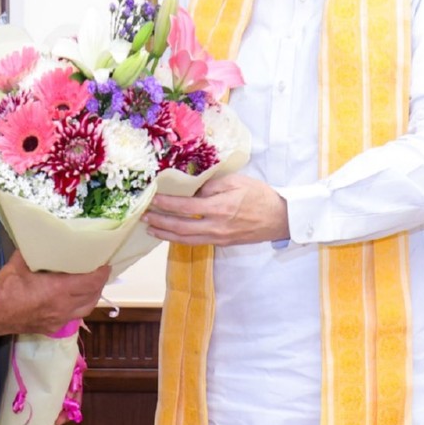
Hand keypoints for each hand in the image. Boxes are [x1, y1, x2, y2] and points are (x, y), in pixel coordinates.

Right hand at [0, 253, 110, 336]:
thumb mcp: (22, 261)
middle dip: (99, 283)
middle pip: (93, 296)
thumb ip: (37, 249)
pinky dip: (79, 305)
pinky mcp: (52, 327)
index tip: (105, 262)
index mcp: (59, 290)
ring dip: (92, 296)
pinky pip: (74, 316)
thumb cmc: (7, 287)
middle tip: (100, 270)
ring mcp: (59, 319)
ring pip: (86, 308)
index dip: (102, 272)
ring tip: (92, 283)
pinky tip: (75, 297)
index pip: (91, 282)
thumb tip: (45, 237)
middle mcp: (64, 307)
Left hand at [143, 174, 289, 245]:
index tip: (153, 199)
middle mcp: (216, 226)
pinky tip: (171, 234)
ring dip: (166, 234)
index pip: (186, 207)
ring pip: (186, 240)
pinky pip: (196, 242)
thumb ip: (213, 186)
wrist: (280, 218)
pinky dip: (180, 239)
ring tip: (151, 228)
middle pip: (180, 227)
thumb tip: (193, 191)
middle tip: (143, 216)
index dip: (166, 204)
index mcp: (220, 208)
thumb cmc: (260, 195)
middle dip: (160, 222)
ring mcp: (219, 237)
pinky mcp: (222, 243)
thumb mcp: (237, 181)